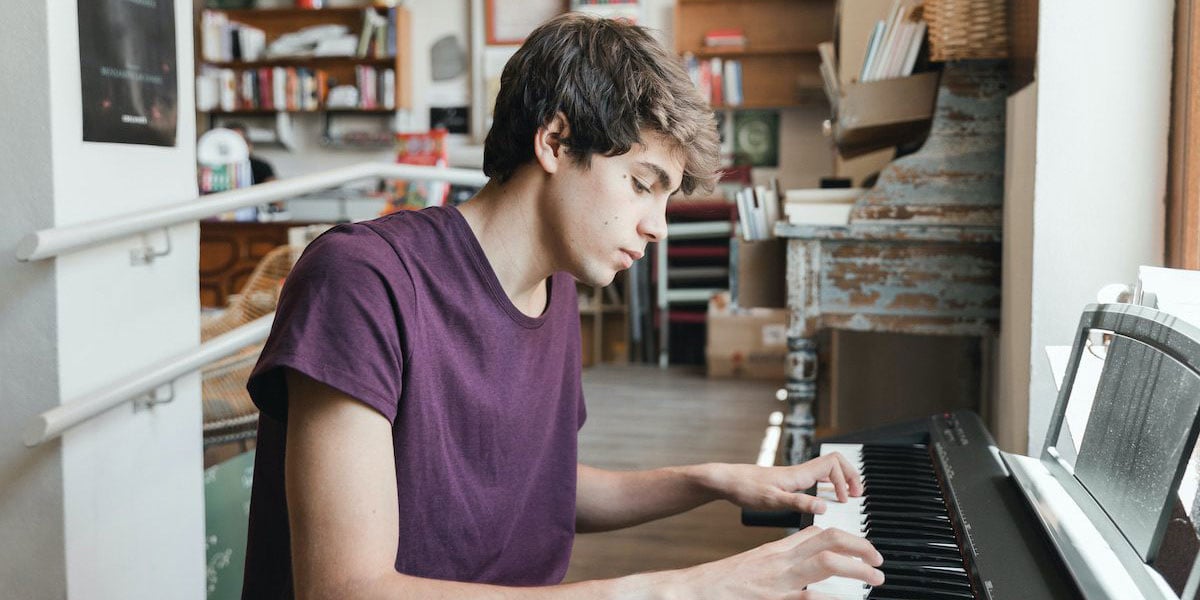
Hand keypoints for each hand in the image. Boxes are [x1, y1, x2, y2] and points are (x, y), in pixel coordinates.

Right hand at [669, 526, 883, 598]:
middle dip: (860, 547)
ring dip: (857, 569)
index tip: (865, 548)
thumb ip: (782, 562)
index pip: (818, 533)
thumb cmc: (724, 583)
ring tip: (876, 578)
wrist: (692, 590)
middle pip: (828, 540)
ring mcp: (777, 581)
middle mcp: (780, 561)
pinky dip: (831, 598)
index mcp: (776, 551)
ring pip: (826, 563)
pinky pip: (807, 596)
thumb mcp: (756, 566)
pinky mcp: (771, 599)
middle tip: (878, 560)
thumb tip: (807, 565)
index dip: (847, 537)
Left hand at [701, 453, 863, 513]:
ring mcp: (794, 476)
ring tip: (847, 495)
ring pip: (826, 469)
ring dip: (840, 478)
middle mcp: (799, 472)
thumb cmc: (746, 489)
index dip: (845, 479)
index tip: (845, 500)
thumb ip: (799, 503)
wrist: (727, 481)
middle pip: (835, 462)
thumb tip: (824, 506)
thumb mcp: (773, 501)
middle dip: (850, 475)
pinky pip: (815, 478)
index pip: (834, 464)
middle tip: (857, 493)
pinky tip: (824, 496)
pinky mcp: (787, 481)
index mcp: (800, 474)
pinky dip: (827, 484)